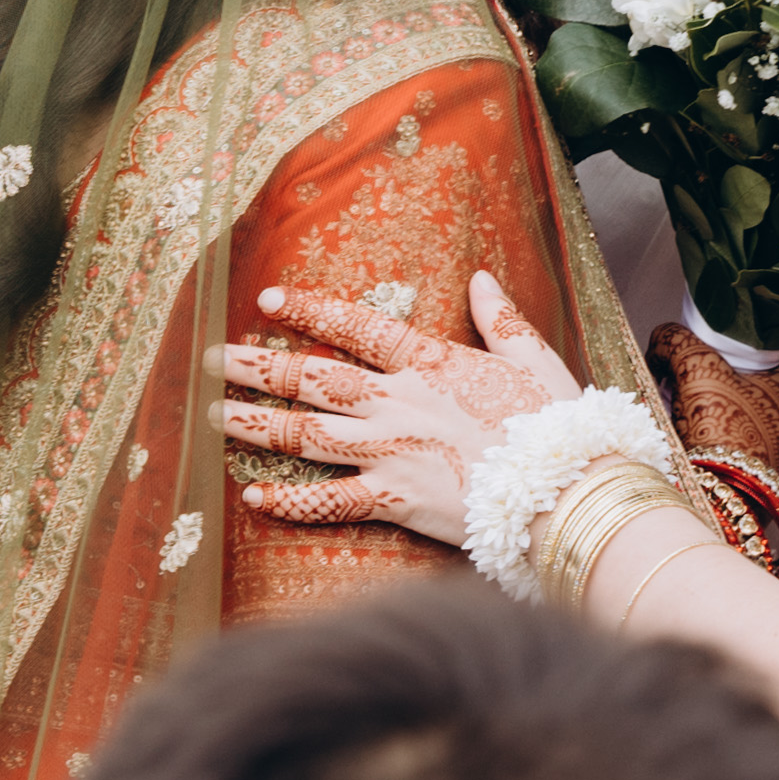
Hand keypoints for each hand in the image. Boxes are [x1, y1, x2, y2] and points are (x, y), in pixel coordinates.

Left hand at [226, 272, 590, 543]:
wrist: (567, 488)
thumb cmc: (557, 425)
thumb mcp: (533, 357)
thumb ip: (500, 317)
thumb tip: (482, 277)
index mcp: (431, 364)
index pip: (358, 327)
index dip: (310, 311)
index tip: (268, 299)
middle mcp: (399, 404)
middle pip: (315, 379)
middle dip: (259, 366)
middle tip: (211, 357)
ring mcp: (392, 453)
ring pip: (308, 433)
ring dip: (257, 422)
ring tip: (212, 414)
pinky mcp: (396, 501)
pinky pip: (331, 501)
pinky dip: (290, 500)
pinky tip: (251, 495)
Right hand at [657, 326, 778, 487]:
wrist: (724, 502)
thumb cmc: (726, 433)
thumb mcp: (696, 371)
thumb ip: (677, 341)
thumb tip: (664, 336)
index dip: (761, 316)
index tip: (733, 312)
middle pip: (777, 363)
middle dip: (743, 354)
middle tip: (711, 344)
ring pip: (766, 395)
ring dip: (736, 386)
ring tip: (701, 379)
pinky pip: (759, 423)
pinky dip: (737, 413)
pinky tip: (708, 412)